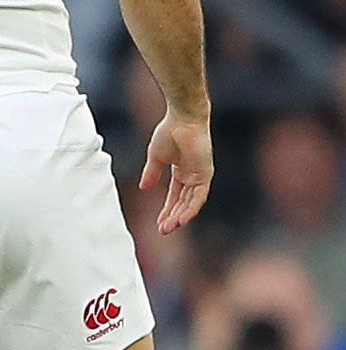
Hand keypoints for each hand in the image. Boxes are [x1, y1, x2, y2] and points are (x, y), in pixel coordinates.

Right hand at [141, 109, 212, 234]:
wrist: (182, 119)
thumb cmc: (169, 132)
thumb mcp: (156, 157)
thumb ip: (151, 173)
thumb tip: (144, 188)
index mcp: (182, 171)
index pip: (175, 196)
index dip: (167, 209)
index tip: (158, 222)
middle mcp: (193, 176)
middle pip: (183, 202)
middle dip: (173, 217)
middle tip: (162, 230)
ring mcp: (200, 175)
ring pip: (192, 202)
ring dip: (181, 216)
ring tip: (169, 228)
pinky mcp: (205, 174)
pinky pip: (199, 196)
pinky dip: (191, 208)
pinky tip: (182, 219)